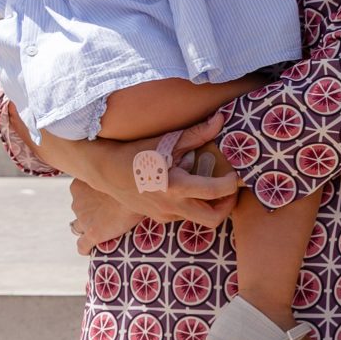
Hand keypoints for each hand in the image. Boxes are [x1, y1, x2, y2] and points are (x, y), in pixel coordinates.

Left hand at [69, 179, 139, 253]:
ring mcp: (83, 220)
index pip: (77, 192)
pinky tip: (94, 249)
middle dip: (89, 212)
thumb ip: (108, 179)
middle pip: (79, 210)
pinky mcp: (92, 234)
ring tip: (105, 229)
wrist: (137, 191)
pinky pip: (82, 245)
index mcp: (79, 186)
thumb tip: (124, 172)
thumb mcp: (113, 175)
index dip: (89, 196)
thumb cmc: (129, 179)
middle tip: (108, 212)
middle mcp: (77, 203)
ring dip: (88, 228)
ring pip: (78, 227)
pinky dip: (86, 248)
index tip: (103, 197)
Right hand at [98, 130, 239, 228]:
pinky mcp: (158, 218)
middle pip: (213, 220)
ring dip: (209, 205)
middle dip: (227, 206)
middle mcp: (172, 206)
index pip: (216, 192)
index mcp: (176, 186)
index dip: (232, 183)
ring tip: (209, 185)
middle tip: (229, 189)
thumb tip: (221, 120)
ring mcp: (164, 215)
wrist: (105, 171)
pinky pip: (183, 216)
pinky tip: (188, 189)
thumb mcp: (167, 141)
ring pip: (199, 219)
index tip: (234, 173)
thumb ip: (197, 133)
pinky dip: (192, 205)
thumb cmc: (136, 153)